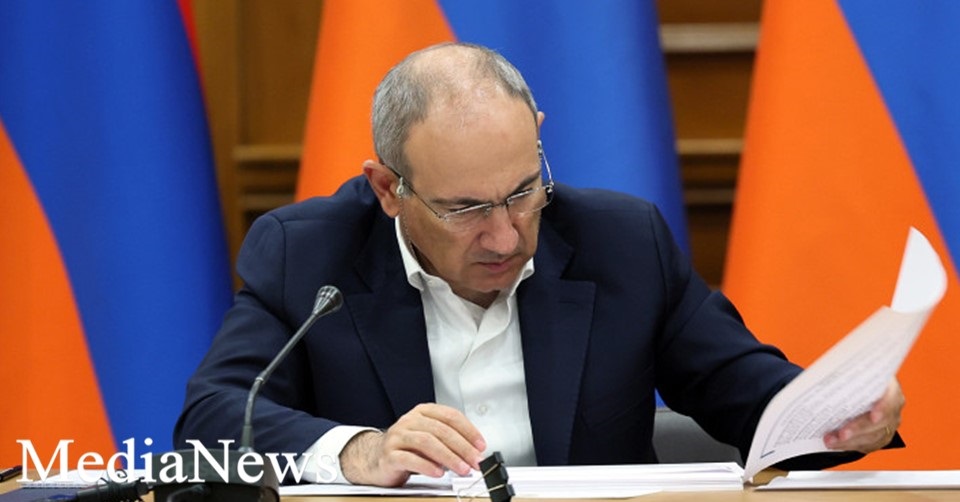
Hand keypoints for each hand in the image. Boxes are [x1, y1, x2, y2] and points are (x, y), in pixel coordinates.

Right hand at [339, 403, 486, 486]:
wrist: (375, 458)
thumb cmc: (406, 448)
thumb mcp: (429, 438)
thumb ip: (449, 441)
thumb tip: (473, 453)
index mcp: (423, 412)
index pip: (450, 416)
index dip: (469, 430)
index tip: (480, 445)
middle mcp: (410, 421)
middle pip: (441, 430)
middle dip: (462, 447)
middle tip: (475, 461)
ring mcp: (398, 436)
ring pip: (427, 442)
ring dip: (448, 457)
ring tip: (461, 468)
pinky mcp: (389, 454)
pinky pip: (409, 459)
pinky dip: (427, 466)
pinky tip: (438, 473)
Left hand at [823, 378, 903, 452]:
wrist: (858, 387)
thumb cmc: (855, 377)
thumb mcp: (853, 370)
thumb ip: (846, 371)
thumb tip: (828, 371)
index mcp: (889, 386)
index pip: (892, 397)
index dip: (884, 407)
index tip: (873, 416)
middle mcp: (893, 406)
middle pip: (882, 422)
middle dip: (859, 429)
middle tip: (842, 433)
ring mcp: (889, 423)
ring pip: (874, 437)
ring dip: (851, 441)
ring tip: (831, 440)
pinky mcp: (881, 436)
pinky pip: (867, 445)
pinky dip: (849, 446)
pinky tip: (835, 444)